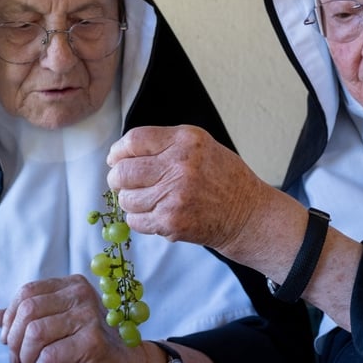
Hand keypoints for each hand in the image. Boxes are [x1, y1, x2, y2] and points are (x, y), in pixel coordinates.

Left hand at [0, 274, 155, 362]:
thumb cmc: (91, 345)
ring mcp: (89, 316)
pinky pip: (51, 356)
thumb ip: (31, 319)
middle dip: (16, 341)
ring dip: (27, 359)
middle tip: (19, 361)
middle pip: (28, 311)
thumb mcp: (59, 327)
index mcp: (71, 285)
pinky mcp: (93, 341)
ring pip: (36, 333)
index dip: (11, 319)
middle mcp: (81, 294)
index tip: (9, 341)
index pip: (27, 293)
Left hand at [106, 125, 272, 255]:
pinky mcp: (171, 222)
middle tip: (121, 182)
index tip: (115, 158)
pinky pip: (136, 220)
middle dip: (117, 178)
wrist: (247, 213)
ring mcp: (174, 196)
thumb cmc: (223, 178)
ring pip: (126, 199)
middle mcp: (179, 166)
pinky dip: (139, 218)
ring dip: (129, 200)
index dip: (118, 151)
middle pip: (124, 171)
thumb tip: (121, 154)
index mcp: (186, 141)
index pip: (134, 140)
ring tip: (147, 199)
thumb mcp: (200, 145)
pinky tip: (156, 213)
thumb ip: (164, 144)